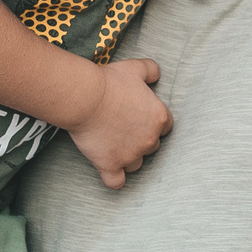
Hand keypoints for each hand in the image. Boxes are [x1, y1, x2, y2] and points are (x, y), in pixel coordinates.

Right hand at [68, 56, 170, 187]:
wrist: (86, 98)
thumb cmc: (110, 82)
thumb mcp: (135, 68)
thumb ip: (151, 70)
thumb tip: (156, 75)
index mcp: (159, 118)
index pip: (165, 127)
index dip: (151, 123)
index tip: (138, 118)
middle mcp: (150, 140)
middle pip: (152, 147)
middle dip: (140, 140)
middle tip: (122, 129)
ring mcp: (131, 155)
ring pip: (136, 164)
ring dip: (127, 158)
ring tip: (113, 146)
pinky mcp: (111, 165)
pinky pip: (117, 182)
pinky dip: (113, 179)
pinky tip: (108, 170)